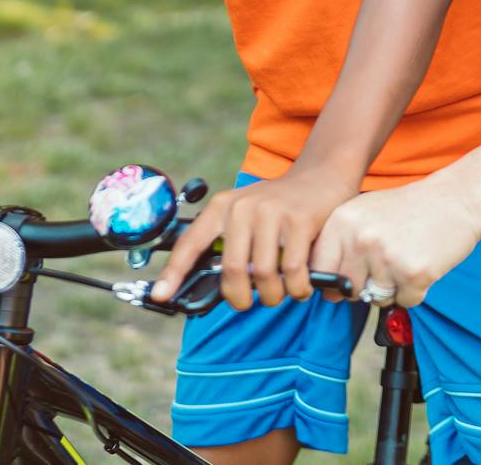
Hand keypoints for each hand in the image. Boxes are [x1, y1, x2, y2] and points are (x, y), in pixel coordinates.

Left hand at [149, 166, 358, 310]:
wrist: (319, 177)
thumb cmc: (279, 206)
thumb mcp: (246, 214)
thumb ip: (228, 242)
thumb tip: (212, 286)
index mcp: (222, 206)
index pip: (191, 243)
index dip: (174, 272)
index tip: (161, 295)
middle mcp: (243, 207)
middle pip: (232, 270)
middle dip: (239, 298)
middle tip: (248, 303)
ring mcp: (272, 213)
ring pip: (263, 275)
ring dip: (272, 296)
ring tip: (279, 293)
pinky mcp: (299, 221)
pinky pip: (292, 272)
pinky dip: (296, 289)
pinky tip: (300, 287)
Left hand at [310, 179, 480, 308]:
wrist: (455, 199)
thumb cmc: (409, 209)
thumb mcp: (365, 213)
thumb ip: (341, 247)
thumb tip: (328, 293)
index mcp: (342, 221)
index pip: (319, 269)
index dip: (333, 280)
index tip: (348, 276)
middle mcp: (361, 239)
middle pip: (349, 289)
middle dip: (366, 286)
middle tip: (388, 262)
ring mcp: (387, 256)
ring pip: (377, 298)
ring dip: (393, 288)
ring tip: (407, 258)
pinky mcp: (413, 273)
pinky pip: (405, 301)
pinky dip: (415, 291)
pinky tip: (422, 264)